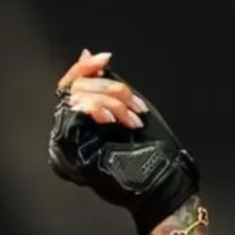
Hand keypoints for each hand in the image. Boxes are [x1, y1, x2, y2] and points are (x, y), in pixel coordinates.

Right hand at [47, 49, 200, 234]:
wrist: (164, 180)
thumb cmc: (153, 148)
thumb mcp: (131, 105)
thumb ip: (108, 84)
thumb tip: (86, 54)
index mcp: (88, 115)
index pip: (73, 83)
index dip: (85, 68)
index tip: (105, 58)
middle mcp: (76, 126)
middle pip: (76, 87)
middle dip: (111, 90)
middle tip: (135, 109)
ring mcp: (71, 140)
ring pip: (76, 98)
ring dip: (110, 102)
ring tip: (130, 121)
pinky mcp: (71, 153)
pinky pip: (72, 118)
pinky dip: (94, 110)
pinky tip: (110, 120)